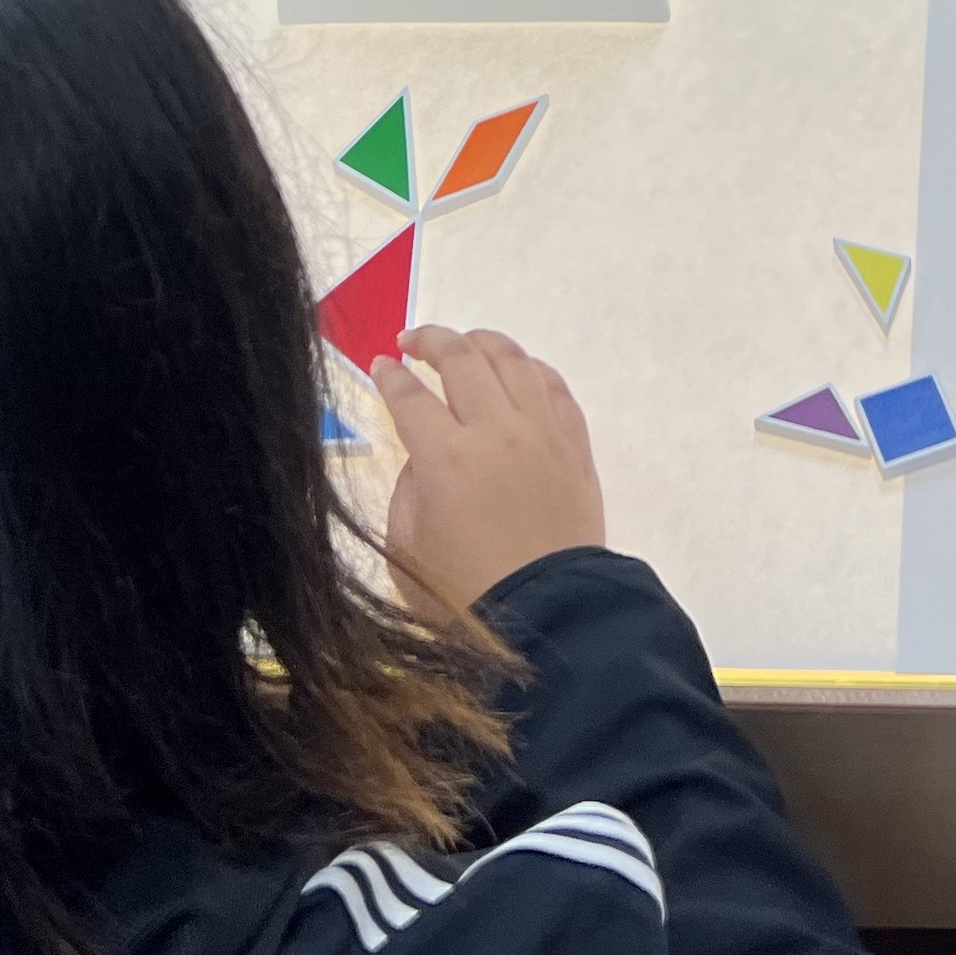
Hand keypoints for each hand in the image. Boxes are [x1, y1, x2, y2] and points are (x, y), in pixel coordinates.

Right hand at [372, 325, 607, 613]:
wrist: (549, 613)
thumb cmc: (465, 593)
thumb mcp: (408, 547)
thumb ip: (409, 489)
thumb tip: (424, 455)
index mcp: (445, 458)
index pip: (409, 397)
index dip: (390, 376)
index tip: (381, 365)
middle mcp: (495, 431)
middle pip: (461, 359)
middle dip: (431, 341)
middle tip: (413, 342)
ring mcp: (541, 433)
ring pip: (512, 360)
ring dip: (482, 343)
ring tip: (465, 345)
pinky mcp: (574, 444)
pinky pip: (554, 386)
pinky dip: (530, 369)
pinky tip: (516, 371)